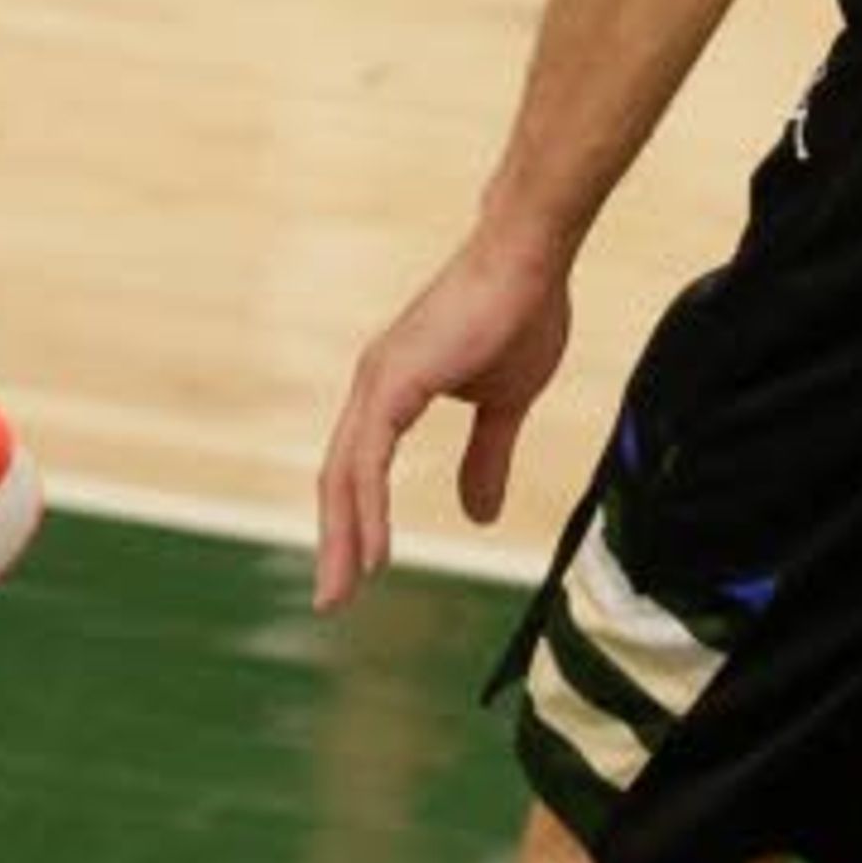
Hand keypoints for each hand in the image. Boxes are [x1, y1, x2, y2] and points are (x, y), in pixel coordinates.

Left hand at [317, 211, 573, 608]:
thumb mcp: (503, 407)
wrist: (529, 261)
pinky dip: (365, 506)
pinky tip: (369, 549)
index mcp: (392, 391)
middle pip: (339, 477)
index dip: (353, 521)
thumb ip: (485, 457)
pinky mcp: (396, 379)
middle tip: (332, 601)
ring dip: (341, 536)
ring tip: (340, 591)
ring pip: (344, 472)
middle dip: (334, 542)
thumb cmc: (519, 319)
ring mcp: (379, 380)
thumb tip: (476, 516)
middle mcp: (373, 385)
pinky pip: (370, 456)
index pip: (358, 469)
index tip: (356, 576)